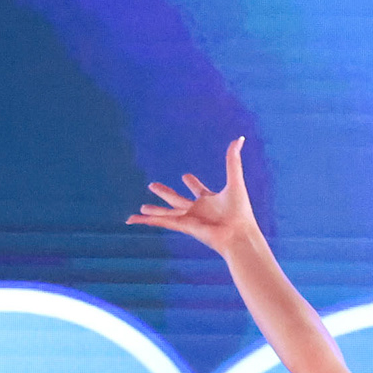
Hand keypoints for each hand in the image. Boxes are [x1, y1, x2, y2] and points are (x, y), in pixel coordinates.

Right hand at [128, 137, 262, 258]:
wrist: (238, 234)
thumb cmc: (240, 212)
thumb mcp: (235, 181)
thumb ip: (233, 160)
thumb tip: (240, 138)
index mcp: (211, 201)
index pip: (199, 190)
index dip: (193, 183)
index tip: (186, 176)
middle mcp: (199, 211)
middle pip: (178, 200)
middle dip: (166, 193)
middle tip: (153, 185)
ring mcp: (190, 219)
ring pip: (167, 212)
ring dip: (154, 210)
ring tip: (142, 208)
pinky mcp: (183, 226)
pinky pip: (161, 221)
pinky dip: (146, 222)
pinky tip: (133, 219)